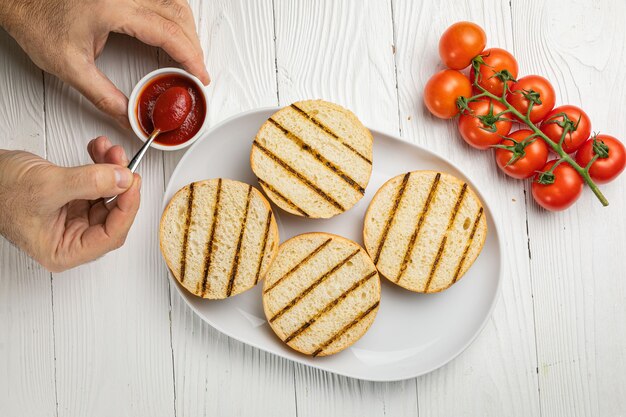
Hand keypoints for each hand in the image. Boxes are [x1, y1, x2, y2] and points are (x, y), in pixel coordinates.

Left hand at [0, 0, 209, 125]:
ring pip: (174, 2)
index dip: (190, 57)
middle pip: (178, 15)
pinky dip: (173, 16)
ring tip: (188, 54)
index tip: (200, 75)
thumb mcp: (70, 67)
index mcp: (114, 8)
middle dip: (193, 45)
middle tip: (196, 70)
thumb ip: (104, 96)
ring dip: (186, 28)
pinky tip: (172, 30)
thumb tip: (127, 115)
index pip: (168, 33)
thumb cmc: (37, 22)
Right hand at [0, 137, 140, 271]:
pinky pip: (96, 184)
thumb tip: (124, 180)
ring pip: (107, 196)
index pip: (111, 236)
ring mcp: (72, 219)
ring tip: (109, 151)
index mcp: (65, 251)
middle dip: (120, 184)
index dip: (127, 209)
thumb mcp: (48, 186)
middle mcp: (71, 238)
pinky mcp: (72, 200)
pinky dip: (100, 166)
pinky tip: (99, 151)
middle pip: (112, 215)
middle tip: (123, 162)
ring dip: (111, 170)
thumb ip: (90, 183)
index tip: (133, 183)